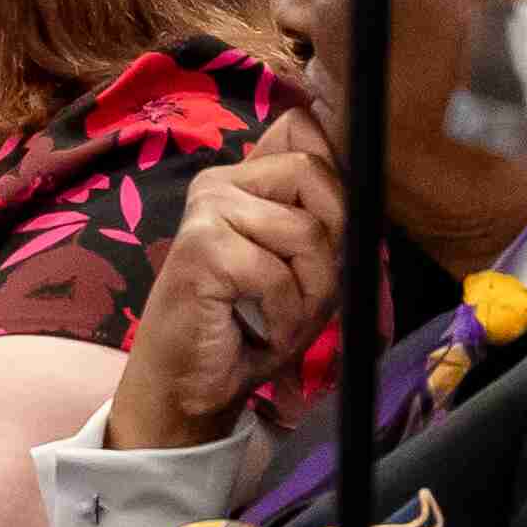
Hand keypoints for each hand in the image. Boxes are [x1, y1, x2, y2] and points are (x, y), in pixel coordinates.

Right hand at [110, 102, 345, 453]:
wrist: (191, 386)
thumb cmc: (247, 327)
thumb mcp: (300, 266)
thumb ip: (317, 212)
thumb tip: (334, 146)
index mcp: (240, 178)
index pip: (308, 140)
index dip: (335, 196)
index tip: (320, 248)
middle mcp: (218, 183)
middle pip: (315, 175)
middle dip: (329, 246)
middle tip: (304, 292)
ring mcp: (206, 212)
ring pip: (306, 231)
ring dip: (309, 293)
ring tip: (279, 318)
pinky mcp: (201, 249)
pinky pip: (278, 274)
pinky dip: (285, 317)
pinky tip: (260, 333)